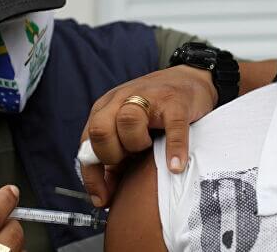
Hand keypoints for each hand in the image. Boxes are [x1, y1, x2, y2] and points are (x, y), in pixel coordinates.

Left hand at [79, 65, 216, 206]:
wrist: (189, 79)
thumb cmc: (156, 111)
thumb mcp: (128, 131)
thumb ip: (115, 161)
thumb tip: (103, 195)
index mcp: (105, 109)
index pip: (87, 143)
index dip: (92, 175)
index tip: (103, 198)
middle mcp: (122, 100)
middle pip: (100, 129)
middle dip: (111, 155)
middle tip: (129, 160)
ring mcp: (149, 99)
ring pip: (128, 121)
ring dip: (136, 144)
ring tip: (150, 149)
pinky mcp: (176, 103)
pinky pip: (172, 128)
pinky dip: (174, 150)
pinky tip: (175, 165)